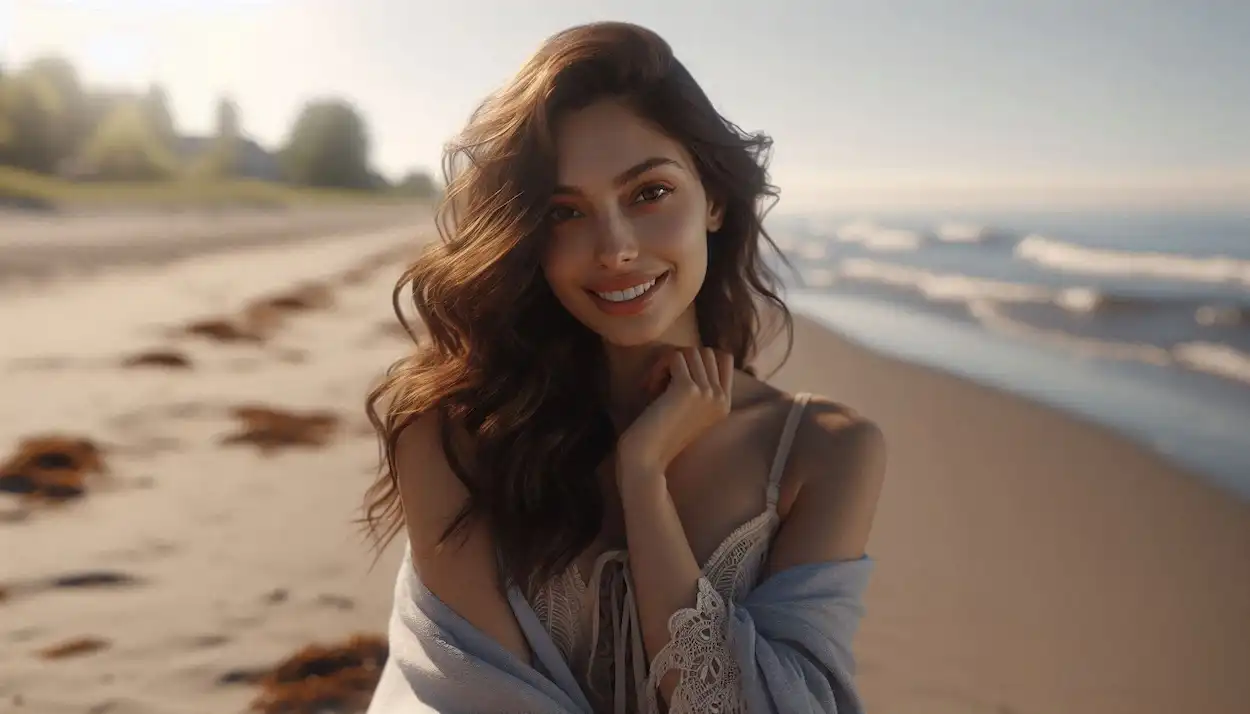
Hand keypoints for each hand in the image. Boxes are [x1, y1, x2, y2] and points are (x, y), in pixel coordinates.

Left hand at [617, 347, 733, 479]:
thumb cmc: (662, 436)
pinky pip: (674, 357)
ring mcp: (707, 392)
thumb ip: (700, 389)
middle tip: (664, 381)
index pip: (725, 359)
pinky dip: (658, 367)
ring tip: (656, 385)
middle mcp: (721, 397)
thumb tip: (691, 355)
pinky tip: (650, 387)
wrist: (648, 458)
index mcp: (725, 404)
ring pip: (690, 351)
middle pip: (707, 352)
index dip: (700, 359)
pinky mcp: (687, 388)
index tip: (680, 375)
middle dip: (683, 360)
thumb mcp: (690, 412)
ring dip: (668, 363)